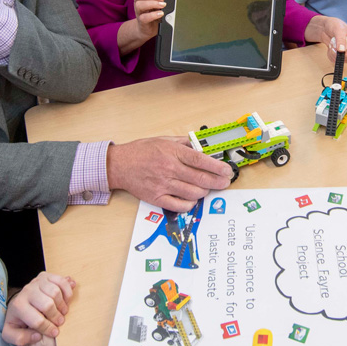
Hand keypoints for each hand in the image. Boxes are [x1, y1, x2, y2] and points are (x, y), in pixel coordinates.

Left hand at [3, 272, 76, 345]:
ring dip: (63, 305)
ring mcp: (36, 282)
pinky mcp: (45, 276)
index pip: (37, 320)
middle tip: (60, 322)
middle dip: (57, 317)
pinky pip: (61, 281)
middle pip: (48, 305)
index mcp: (18, 306)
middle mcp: (26, 291)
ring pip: (55, 292)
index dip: (48, 329)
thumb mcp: (11, 333)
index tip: (54, 332)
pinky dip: (67, 292)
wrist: (18, 302)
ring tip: (62, 312)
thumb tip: (37, 335)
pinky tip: (66, 301)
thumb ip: (20, 338)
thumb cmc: (18, 319)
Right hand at [107, 136, 232, 210]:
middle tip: (224, 182)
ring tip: (206, 188)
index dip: (217, 167)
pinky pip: (180, 205)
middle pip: (200, 178)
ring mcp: (163, 185)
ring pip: (193, 193)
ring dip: (204, 191)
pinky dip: (190, 203)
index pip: (200, 160)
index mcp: (172, 152)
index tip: (226, 170)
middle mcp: (169, 168)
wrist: (120, 164)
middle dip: (217, 182)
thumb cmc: (141, 151)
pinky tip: (192, 198)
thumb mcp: (164, 140)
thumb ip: (184, 143)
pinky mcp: (157, 198)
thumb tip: (203, 146)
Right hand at [131, 0, 165, 42]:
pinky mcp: (141, 21)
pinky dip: (152, 15)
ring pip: (139, 5)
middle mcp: (138, 1)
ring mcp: (138, 12)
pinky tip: (161, 14)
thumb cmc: (154, 12)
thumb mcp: (158, 1)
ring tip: (163, 5)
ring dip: (152, 3)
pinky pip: (143, 17)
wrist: (149, 28)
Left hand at [306, 16, 346, 62]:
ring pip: (344, 60)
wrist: (325, 27)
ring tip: (331, 45)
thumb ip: (341, 40)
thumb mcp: (338, 30)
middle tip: (333, 48)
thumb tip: (342, 50)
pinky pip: (337, 60)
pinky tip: (330, 48)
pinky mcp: (341, 54)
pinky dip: (331, 56)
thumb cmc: (334, 25)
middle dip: (340, 55)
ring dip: (334, 55)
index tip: (339, 53)